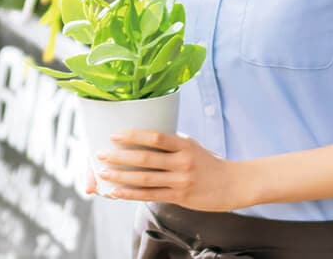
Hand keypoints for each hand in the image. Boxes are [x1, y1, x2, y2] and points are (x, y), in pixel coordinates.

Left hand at [86, 130, 247, 211]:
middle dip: (120, 156)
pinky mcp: (178, 197)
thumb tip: (145, 137)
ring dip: (121, 175)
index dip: (134, 135)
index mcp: (184, 145)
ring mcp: (180, 181)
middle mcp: (182, 162)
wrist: (231, 184)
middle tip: (101, 153)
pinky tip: (117, 191)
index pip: (156, 137)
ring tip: (104, 172)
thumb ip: (171, 143)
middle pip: (146, 158)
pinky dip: (131, 194)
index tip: (115, 135)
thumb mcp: (192, 146)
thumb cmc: (208, 162)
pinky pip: (150, 195)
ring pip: (145, 179)